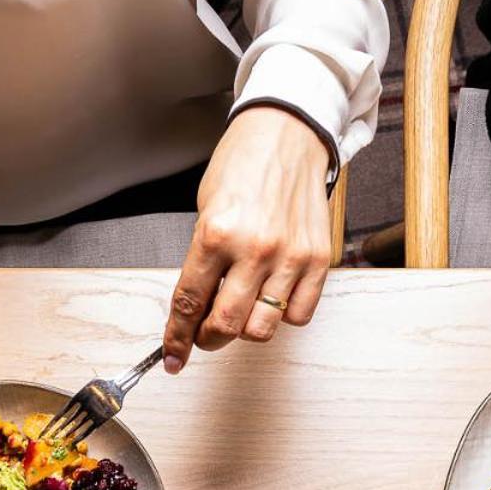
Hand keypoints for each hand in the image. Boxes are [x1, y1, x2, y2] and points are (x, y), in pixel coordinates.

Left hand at [163, 106, 330, 372]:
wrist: (288, 132)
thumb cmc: (244, 164)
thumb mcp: (207, 209)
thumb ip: (203, 261)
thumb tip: (198, 308)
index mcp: (217, 234)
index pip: (189, 303)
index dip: (177, 338)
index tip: (173, 357)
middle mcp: (254, 249)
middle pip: (227, 326)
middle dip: (209, 339)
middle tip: (206, 333)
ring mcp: (290, 256)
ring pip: (263, 327)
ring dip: (246, 329)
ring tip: (242, 308)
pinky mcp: (317, 259)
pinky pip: (298, 315)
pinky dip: (282, 315)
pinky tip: (273, 295)